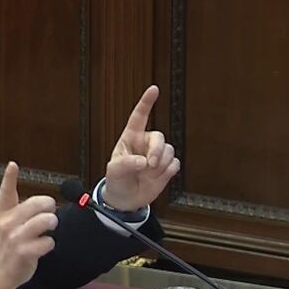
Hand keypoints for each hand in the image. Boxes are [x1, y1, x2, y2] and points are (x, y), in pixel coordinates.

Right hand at [0, 162, 57, 288]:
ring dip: (51, 222)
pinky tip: (43, 245)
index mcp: (2, 213)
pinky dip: (49, 243)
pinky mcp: (23, 252)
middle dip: (49, 206)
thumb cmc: (7, 244)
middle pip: (35, 204)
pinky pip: (47, 241)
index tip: (13, 166)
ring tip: (49, 226)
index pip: (6, 192)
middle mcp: (6, 223)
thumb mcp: (5, 222)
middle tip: (50, 211)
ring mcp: (14, 238)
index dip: (9, 178)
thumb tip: (45, 200)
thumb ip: (19, 208)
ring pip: (43, 221)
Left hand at [102, 85, 179, 210]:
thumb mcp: (113, 171)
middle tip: (149, 165)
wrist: (125, 199)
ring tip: (147, 175)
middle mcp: (145, 144)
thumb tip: (144, 161)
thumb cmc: (116, 180)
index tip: (154, 89)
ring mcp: (157, 155)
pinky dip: (167, 173)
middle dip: (157, 151)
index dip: (146, 102)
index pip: (139, 117)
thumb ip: (126, 164)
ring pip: (169, 151)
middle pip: (160, 137)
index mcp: (130, 138)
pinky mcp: (166, 167)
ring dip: (160, 165)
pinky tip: (156, 177)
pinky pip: (175, 164)